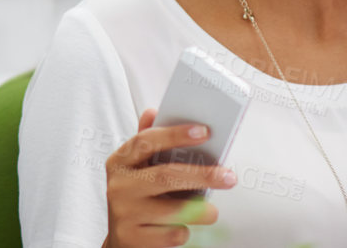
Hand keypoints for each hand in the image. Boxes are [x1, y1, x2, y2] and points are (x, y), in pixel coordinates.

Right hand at [101, 107, 231, 247]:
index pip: (147, 141)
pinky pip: (171, 234)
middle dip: (202, 175)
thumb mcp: (137, 169)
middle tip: (228, 176)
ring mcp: (124, 213)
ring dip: (200, 210)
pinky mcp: (132, 238)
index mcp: (120, 161)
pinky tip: (183, 228)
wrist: (122, 240)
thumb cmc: (136, 198)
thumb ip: (147, 143)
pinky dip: (184, 231)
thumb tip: (153, 111)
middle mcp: (118, 185)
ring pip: (173, 209)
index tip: (205, 131)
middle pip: (166, 175)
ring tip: (211, 211)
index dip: (175, 134)